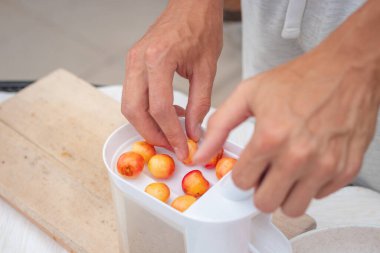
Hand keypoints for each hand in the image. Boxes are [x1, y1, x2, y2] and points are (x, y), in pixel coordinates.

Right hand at [121, 0, 222, 159]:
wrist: (191, 5)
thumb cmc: (201, 27)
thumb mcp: (207, 69)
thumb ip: (199, 104)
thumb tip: (191, 131)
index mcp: (158, 59)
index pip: (159, 108)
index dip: (171, 134)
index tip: (182, 148)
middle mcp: (138, 60)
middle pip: (134, 111)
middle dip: (152, 134)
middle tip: (171, 145)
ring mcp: (132, 61)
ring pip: (129, 105)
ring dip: (147, 124)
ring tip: (172, 130)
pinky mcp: (133, 63)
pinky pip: (133, 94)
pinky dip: (147, 110)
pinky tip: (167, 112)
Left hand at [193, 39, 379, 216]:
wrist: (345, 69)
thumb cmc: (299, 79)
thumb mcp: (248, 94)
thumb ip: (219, 126)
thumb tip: (200, 154)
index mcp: (270, 137)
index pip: (241, 182)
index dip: (240, 174)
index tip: (246, 167)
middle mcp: (298, 156)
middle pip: (265, 202)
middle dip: (259, 189)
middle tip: (264, 172)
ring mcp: (325, 165)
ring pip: (292, 208)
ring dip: (284, 193)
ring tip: (284, 171)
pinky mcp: (346, 169)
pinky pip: (319, 197)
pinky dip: (310, 185)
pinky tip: (307, 163)